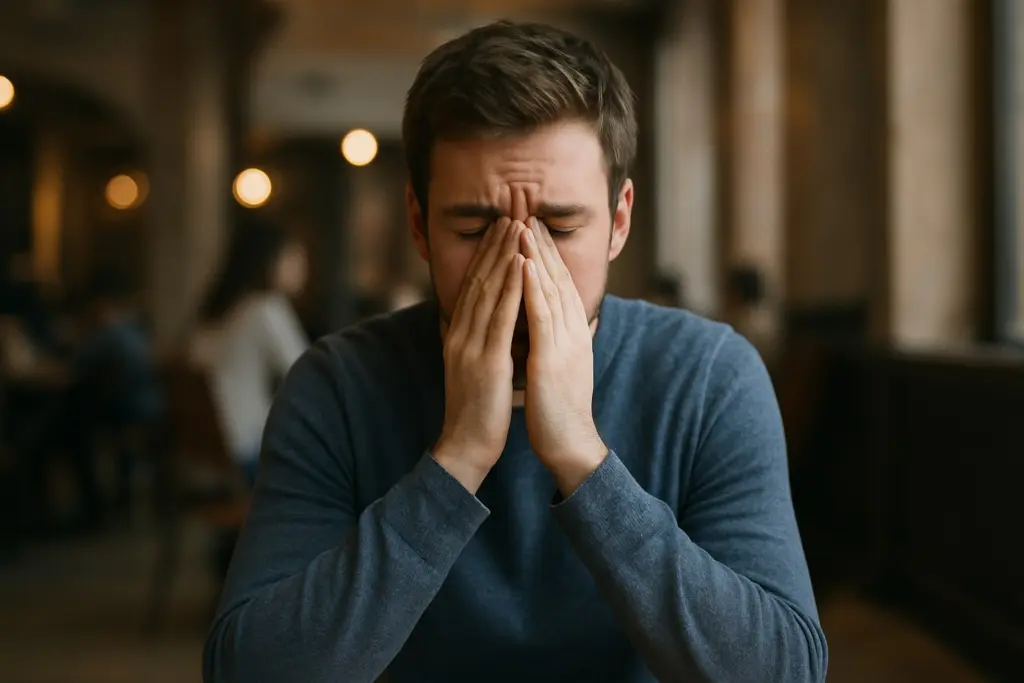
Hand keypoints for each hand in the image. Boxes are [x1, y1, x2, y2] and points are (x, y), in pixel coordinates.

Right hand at [433, 218, 525, 492]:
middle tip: (510, 213)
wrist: (466, 446)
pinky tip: (520, 265)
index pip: (474, 285)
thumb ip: (481, 343)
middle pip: (478, 279)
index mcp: (459, 335)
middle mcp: (461, 334)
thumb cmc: (479, 412)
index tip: (501, 228)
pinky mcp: (485, 360)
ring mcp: (471, 345)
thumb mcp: (476, 369)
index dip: (487, 254)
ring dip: (503, 255)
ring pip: (488, 290)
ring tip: (517, 226)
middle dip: (495, 244)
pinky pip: (500, 317)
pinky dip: (510, 287)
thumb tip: (493, 326)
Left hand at [520, 218, 607, 494]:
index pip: (559, 283)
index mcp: (571, 333)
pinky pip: (543, 315)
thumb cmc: (557, 409)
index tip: (533, 226)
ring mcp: (565, 342)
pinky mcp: (553, 356)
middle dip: (542, 243)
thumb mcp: (557, 366)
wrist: (569, 443)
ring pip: (551, 288)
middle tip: (529, 210)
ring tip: (525, 224)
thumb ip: (551, 341)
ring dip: (538, 254)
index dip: (547, 253)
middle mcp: (572, 331)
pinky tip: (526, 264)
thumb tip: (540, 325)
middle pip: (558, 277)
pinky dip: (534, 286)